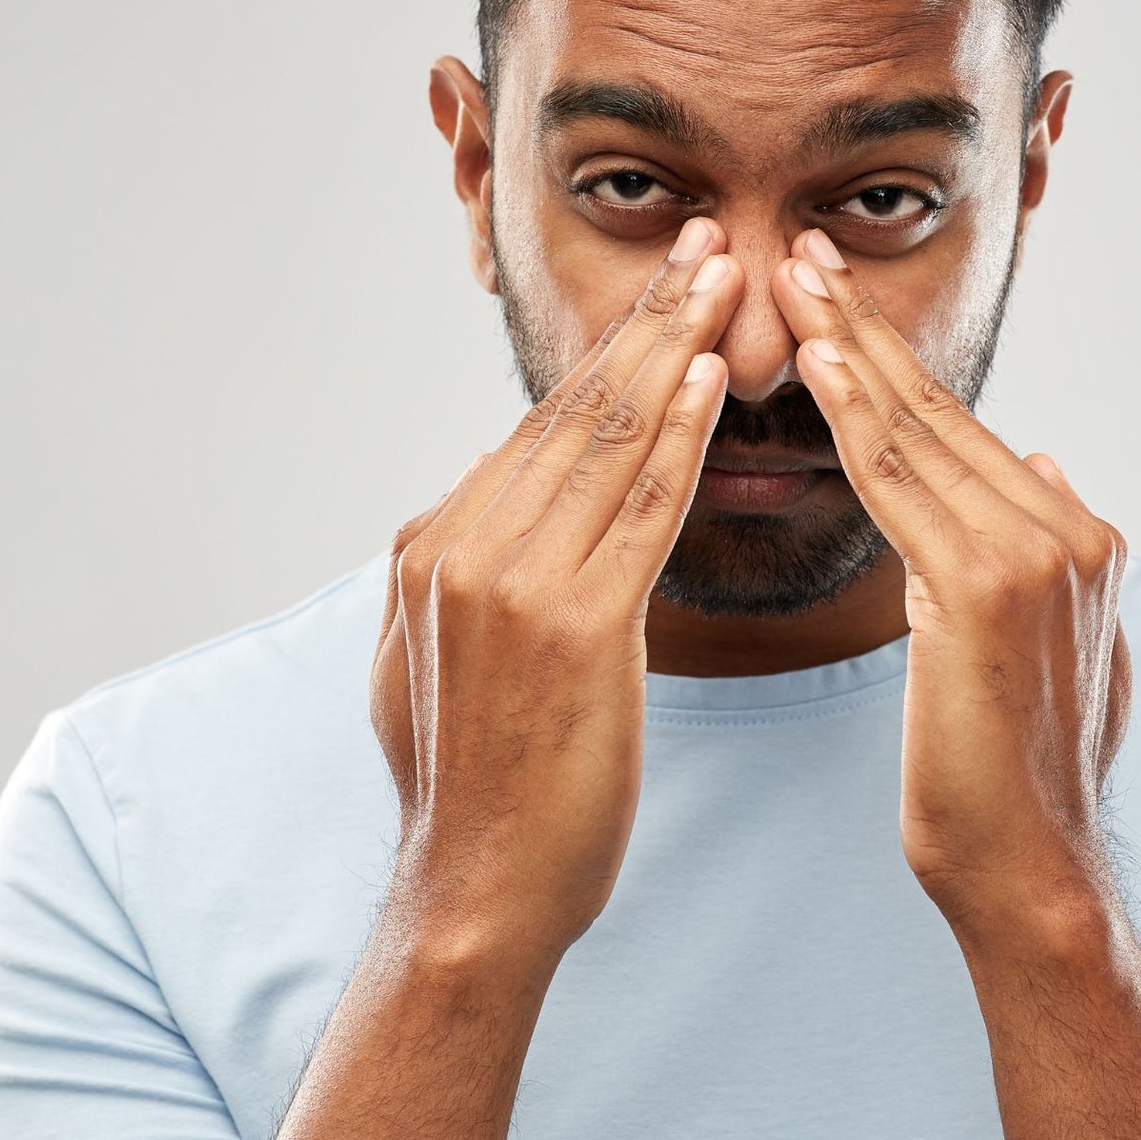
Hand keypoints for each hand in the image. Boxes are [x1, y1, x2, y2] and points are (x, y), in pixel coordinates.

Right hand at [370, 217, 740, 966]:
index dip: (607, 355)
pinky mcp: (577, 627)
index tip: (659, 294)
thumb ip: (439, 583)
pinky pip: (642, 509)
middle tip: (701, 241)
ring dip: (675, 347)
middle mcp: (463, 545)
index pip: (540, 430)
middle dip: (647, 318)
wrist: (472, 898)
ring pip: (610, 440)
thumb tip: (448, 517)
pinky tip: (714, 378)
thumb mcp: (417, 668)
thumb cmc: (473, 799)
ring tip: (722, 276)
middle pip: (575, 410)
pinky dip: (680, 435)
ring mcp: (515, 582)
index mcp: (433, 548)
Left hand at [771, 228, 1133, 931]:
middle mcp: (1067, 528)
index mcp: (1080, 537)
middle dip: (866, 326)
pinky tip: (816, 365)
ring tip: (795, 281)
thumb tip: (1049, 467)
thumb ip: (1054, 555)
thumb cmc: (1018, 782)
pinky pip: (900, 483)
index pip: (965, 431)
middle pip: (942, 411)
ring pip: (918, 432)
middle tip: (803, 252)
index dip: (897, 362)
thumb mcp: (1060, 649)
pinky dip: (855, 417)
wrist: (1032, 871)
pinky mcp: (985, 586)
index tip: (840, 300)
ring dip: (850, 347)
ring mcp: (1035, 551)